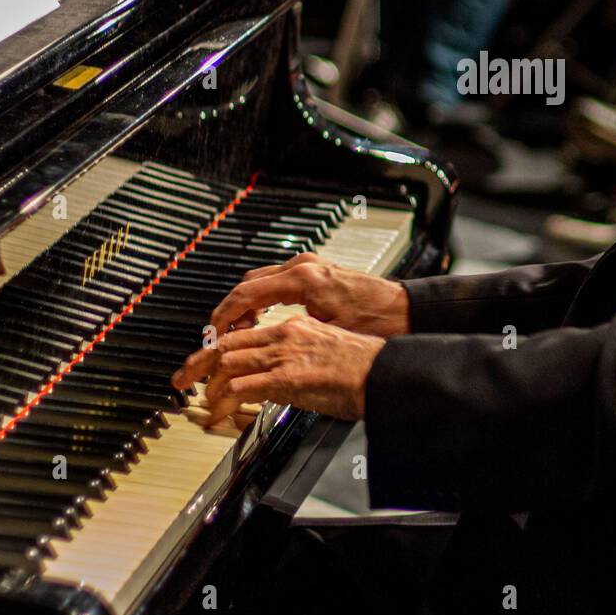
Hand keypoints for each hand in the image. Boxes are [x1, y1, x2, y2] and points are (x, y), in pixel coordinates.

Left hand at [172, 312, 384, 422]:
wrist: (385, 373)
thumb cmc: (366, 369)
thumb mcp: (328, 353)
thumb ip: (300, 361)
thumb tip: (281, 380)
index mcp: (296, 327)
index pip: (245, 333)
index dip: (218, 348)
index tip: (205, 363)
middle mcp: (286, 335)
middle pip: (227, 343)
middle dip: (198, 362)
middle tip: (182, 379)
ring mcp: (286, 355)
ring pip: (229, 362)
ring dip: (208, 385)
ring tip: (198, 402)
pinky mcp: (288, 377)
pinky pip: (241, 387)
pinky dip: (223, 402)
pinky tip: (218, 415)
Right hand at [209, 252, 409, 339]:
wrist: (403, 308)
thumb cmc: (375, 320)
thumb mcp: (326, 332)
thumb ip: (290, 334)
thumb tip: (260, 349)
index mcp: (302, 279)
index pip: (246, 294)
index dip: (224, 316)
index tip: (212, 334)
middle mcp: (303, 266)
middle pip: (248, 284)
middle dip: (231, 310)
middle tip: (222, 336)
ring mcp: (308, 266)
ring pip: (260, 280)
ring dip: (246, 304)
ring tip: (241, 331)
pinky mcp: (314, 271)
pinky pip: (275, 280)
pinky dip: (262, 298)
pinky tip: (262, 318)